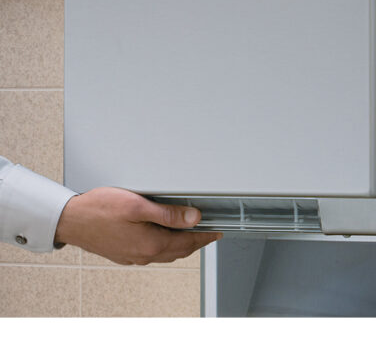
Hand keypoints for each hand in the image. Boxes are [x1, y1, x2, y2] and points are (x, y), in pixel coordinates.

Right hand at [54, 187, 221, 264]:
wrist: (71, 220)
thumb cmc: (99, 209)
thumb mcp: (138, 206)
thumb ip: (168, 214)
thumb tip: (194, 219)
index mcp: (150, 244)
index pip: (187, 242)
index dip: (205, 237)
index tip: (217, 232)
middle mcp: (142, 254)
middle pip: (178, 250)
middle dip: (196, 242)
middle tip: (209, 233)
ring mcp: (132, 256)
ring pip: (165, 253)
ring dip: (181, 245)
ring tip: (191, 234)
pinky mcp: (123, 253)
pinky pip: (151, 253)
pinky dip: (165, 246)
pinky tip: (163, 237)